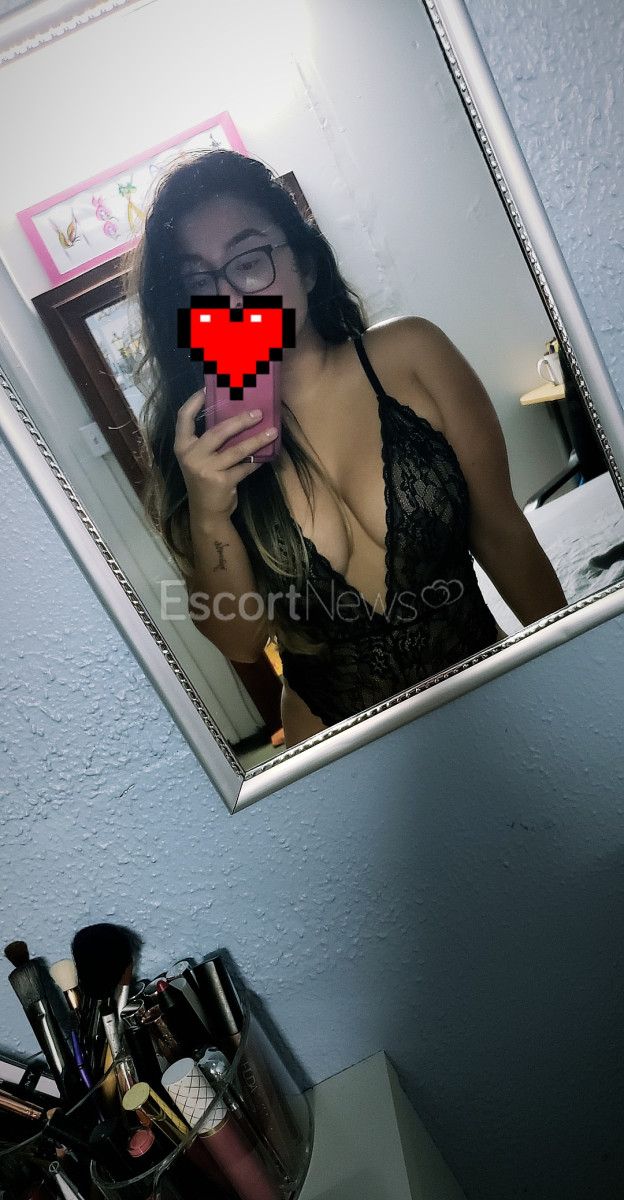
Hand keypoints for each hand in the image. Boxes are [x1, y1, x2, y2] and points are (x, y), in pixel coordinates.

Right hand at [174, 390, 278, 521]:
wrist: (206, 511)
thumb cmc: (204, 479)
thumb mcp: (198, 458)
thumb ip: (207, 440)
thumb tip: (234, 414)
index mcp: (182, 446)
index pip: (184, 418)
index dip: (193, 402)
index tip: (206, 388)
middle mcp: (191, 456)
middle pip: (218, 431)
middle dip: (241, 421)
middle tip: (258, 413)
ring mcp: (206, 469)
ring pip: (237, 449)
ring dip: (257, 440)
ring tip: (272, 432)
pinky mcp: (221, 481)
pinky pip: (245, 466)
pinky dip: (257, 460)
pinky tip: (268, 454)